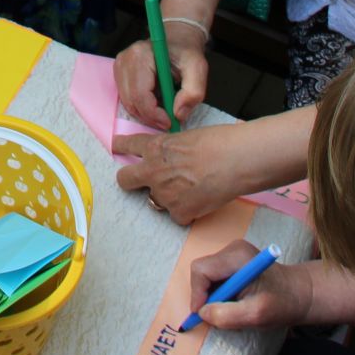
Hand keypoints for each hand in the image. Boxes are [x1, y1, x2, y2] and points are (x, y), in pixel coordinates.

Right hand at [116, 28, 209, 128]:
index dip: (154, 114)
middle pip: (132, 102)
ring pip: (128, 104)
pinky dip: (142, 108)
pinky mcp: (120, 75)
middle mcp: (124, 60)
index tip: (170, 122)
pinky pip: (128, 100)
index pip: (140, 94)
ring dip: (147, 114)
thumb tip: (178, 114)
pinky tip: (157, 104)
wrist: (177, 39)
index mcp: (140, 55)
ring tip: (165, 112)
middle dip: (151, 118)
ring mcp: (119, 68)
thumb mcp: (198, 68)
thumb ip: (193, 91)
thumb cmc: (185, 51)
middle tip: (169, 122)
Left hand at [116, 123, 259, 225]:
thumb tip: (171, 160)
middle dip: (128, 180)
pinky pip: (178, 216)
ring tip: (192, 188)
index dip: (122, 147)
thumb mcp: (187, 138)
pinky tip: (203, 199)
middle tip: (139, 181)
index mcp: (155, 148)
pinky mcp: (179, 213)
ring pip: (156, 201)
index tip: (118, 147)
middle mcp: (153, 172)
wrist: (236, 160)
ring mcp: (164, 194)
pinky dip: (188, 211)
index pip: (128, 145)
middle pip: (125, 179)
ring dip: (169, 198)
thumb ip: (171, 151)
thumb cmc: (219, 143)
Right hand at [187, 241, 311, 330]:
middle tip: (217, 315)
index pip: (201, 270)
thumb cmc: (282, 304)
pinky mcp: (233, 260)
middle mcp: (232, 249)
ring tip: (231, 309)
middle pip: (202, 271)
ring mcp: (232, 253)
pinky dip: (219, 293)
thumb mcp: (256, 315)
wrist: (300, 294)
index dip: (197, 294)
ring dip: (213, 296)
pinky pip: (214, 277)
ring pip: (206, 275)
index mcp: (237, 256)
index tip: (203, 314)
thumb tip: (202, 313)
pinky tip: (234, 302)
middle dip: (205, 295)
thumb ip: (227, 315)